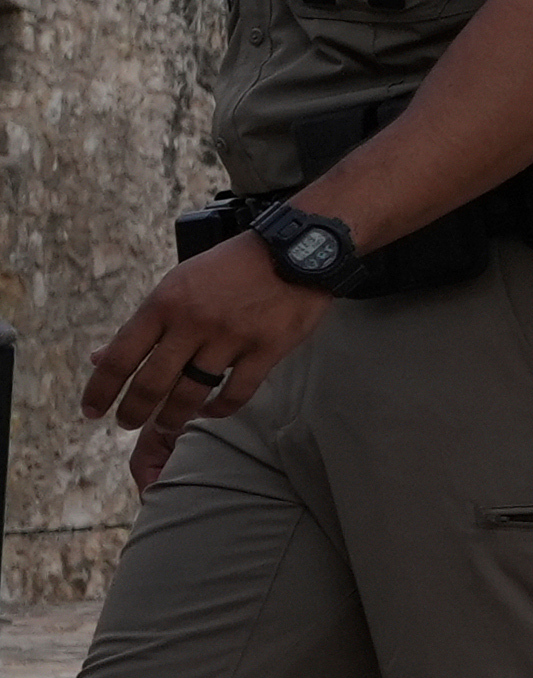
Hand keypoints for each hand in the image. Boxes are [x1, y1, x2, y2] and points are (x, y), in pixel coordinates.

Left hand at [84, 234, 330, 462]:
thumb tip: (100, 357)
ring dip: (173, 417)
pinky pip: (236, 392)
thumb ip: (143, 325)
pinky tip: (209, 412)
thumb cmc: (230, 268)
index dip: (101, 389)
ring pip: (192, 393)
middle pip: (152, 382)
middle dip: (134, 411)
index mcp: (165, 303)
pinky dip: (219, 409)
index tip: (92, 410)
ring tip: (166, 426)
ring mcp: (231, 338)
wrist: (294, 251)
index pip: (121, 356)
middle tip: (127, 424)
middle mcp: (193, 322)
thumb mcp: (178, 285)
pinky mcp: (266, 349)